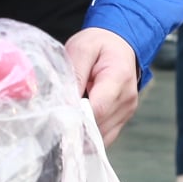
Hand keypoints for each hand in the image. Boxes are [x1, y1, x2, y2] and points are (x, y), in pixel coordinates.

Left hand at [65, 27, 138, 145]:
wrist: (119, 44)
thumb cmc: (98, 45)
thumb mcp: (81, 48)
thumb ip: (75, 75)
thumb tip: (67, 104)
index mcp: (119, 78)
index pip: (98, 108)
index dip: (77, 117)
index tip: (57, 116)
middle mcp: (127, 98)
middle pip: (99, 126)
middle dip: (76, 125)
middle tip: (55, 118)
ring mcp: (127, 111)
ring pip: (101, 136)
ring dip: (82, 131)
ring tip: (66, 117)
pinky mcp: (122, 119)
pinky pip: (104, 137)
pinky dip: (89, 134)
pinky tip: (77, 121)